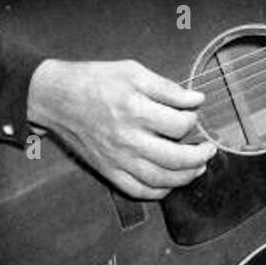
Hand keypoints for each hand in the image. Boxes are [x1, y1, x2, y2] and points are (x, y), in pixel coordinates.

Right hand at [27, 58, 215, 198]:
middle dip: (200, 156)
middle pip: (175, 158)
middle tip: (209, 149)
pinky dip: (158, 192)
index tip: (193, 114)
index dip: (193, 120)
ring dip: (185, 177)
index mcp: (135, 110)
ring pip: (160, 180)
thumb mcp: (133, 72)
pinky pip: (137, 190)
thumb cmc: (94, 80)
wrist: (56, 98)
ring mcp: (117, 158)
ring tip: (197, 168)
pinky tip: (169, 184)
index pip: (179, 125)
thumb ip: (167, 88)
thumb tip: (196, 100)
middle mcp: (127, 139)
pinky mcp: (107, 170)